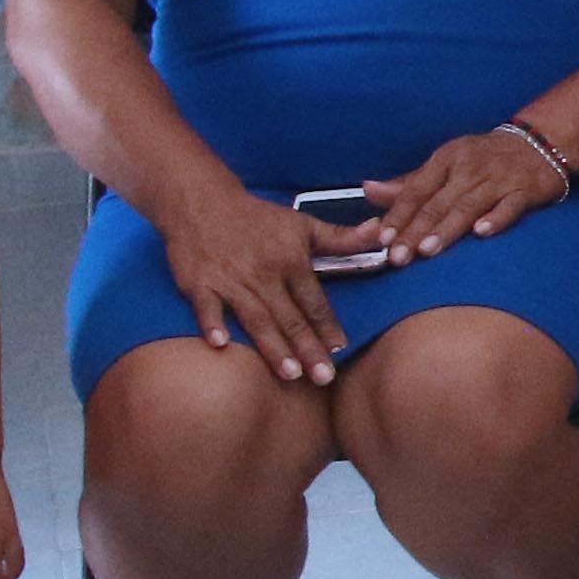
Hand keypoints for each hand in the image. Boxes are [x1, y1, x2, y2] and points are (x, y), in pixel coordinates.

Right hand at [155, 182, 344, 382]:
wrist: (201, 200)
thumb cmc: (256, 216)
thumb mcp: (302, 223)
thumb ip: (341, 238)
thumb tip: (380, 232)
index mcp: (290, 261)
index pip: (314, 300)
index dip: (328, 326)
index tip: (341, 350)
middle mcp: (263, 273)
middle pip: (290, 317)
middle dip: (308, 349)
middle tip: (324, 378)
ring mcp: (230, 280)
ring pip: (256, 318)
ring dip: (272, 346)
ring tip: (290, 374)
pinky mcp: (199, 283)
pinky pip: (206, 307)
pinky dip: (212, 324)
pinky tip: (220, 345)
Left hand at [361, 124, 568, 262]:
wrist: (539, 142)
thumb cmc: (484, 157)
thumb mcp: (445, 163)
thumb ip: (408, 183)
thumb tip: (368, 190)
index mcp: (446, 159)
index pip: (416, 190)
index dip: (398, 214)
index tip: (382, 238)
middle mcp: (470, 168)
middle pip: (438, 203)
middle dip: (416, 231)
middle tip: (398, 257)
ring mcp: (498, 179)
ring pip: (468, 206)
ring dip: (446, 229)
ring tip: (427, 250)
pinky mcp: (525, 189)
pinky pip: (510, 206)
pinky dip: (496, 218)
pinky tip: (482, 232)